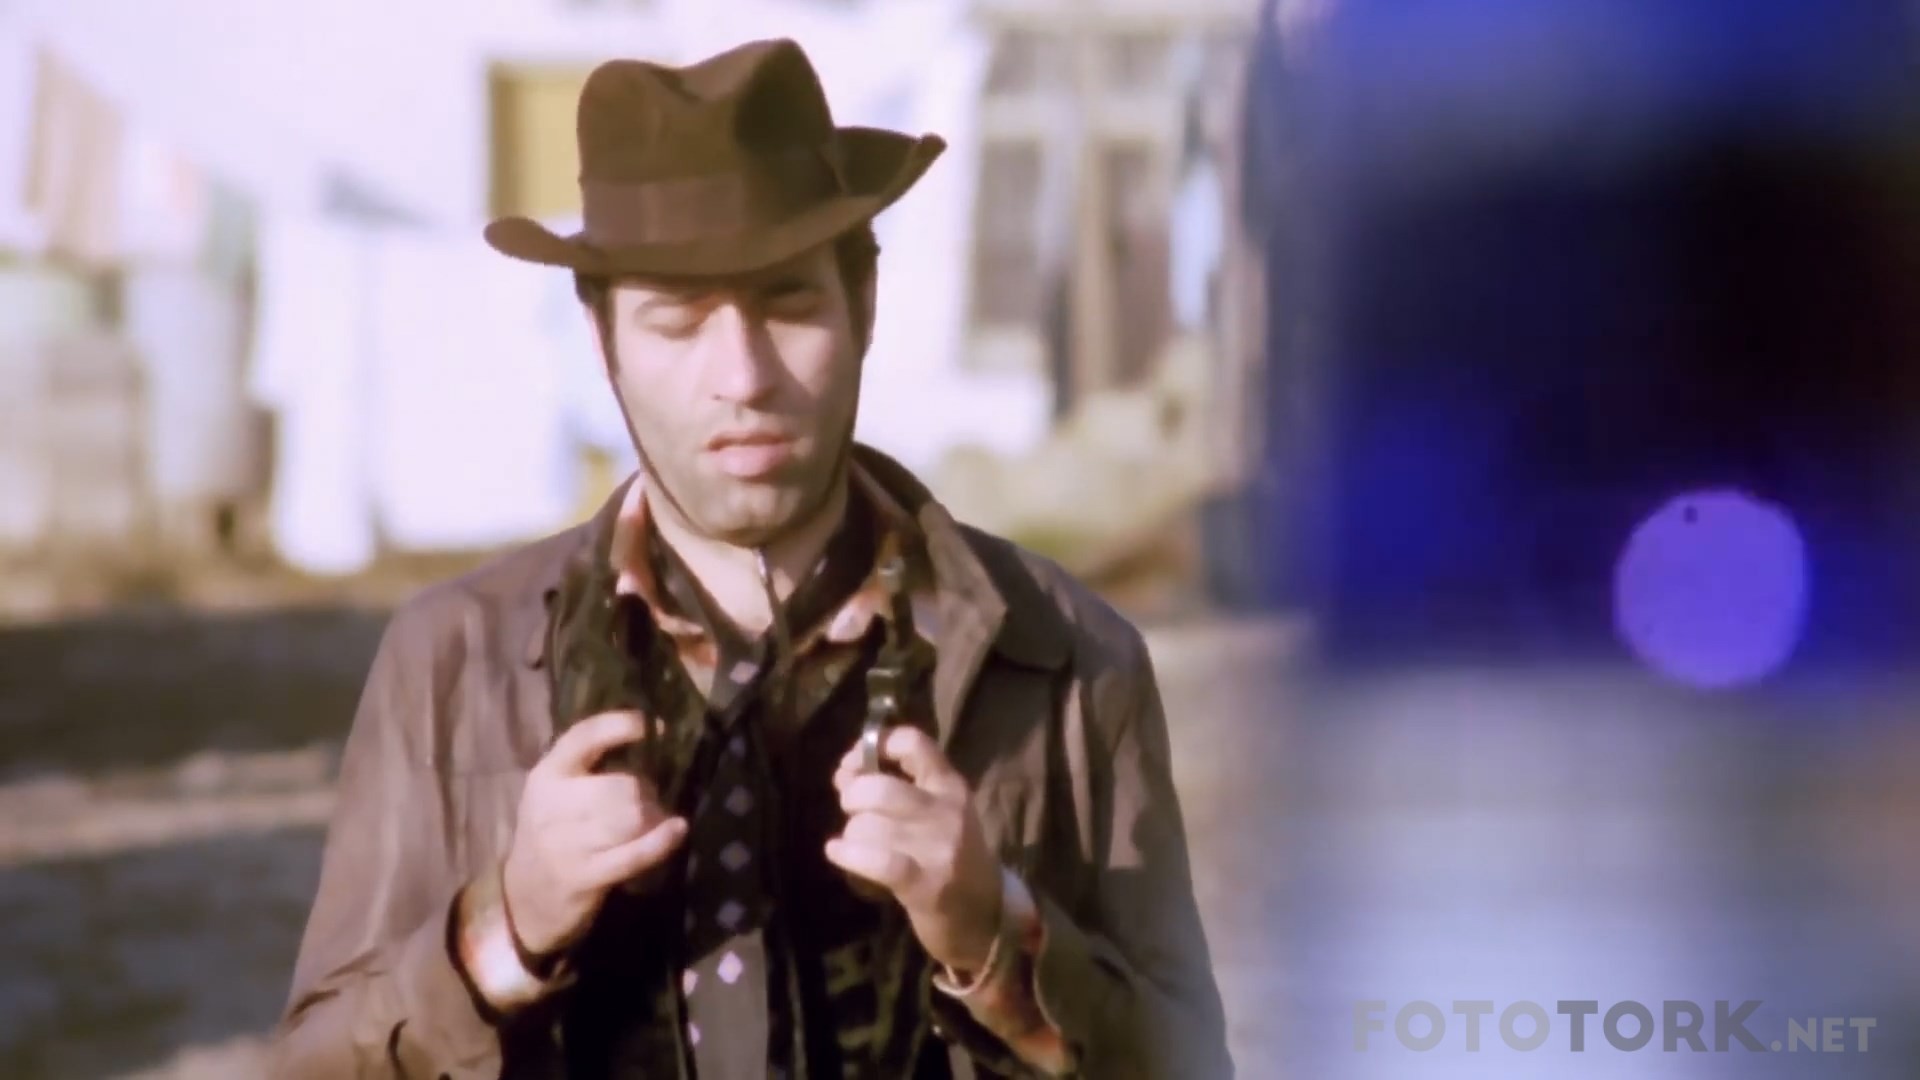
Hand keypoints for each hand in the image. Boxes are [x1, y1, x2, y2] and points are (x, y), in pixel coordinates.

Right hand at [502, 710, 687, 958]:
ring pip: (632, 817)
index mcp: (546, 775)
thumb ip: (587, 766)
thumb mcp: (554, 793)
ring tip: (656, 820)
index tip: (654, 726)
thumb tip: (651, 739)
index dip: (621, 725)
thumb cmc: (550, 834)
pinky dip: (661, 841)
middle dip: (646, 790)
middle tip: (650, 799)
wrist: (524, 897)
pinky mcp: (586, 877)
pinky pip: (634, 854)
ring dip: (654, 816)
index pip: (584, 737)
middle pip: (621, 785)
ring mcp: (568, 845)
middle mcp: (553, 806)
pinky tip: (678, 830)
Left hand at [825, 726, 1002, 973]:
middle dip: (852, 796)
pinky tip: (837, 852)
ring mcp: (938, 848)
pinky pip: (874, 859)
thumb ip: (903, 789)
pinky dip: (847, 853)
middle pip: (880, 786)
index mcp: (951, 786)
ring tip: (856, 845)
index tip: (854, 764)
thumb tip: (846, 772)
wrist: (987, 918)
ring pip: (869, 824)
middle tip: (852, 812)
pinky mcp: (925, 884)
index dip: (874, 746)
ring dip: (852, 834)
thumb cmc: (953, 861)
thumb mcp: (942, 815)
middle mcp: (947, 811)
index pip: (913, 742)